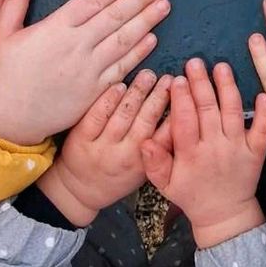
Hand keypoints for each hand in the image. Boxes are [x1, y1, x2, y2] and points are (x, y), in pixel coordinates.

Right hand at [0, 0, 169, 144]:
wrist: (7, 120)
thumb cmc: (3, 75)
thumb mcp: (2, 33)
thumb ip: (15, 1)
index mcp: (55, 29)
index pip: (93, 2)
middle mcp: (76, 47)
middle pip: (115, 17)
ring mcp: (88, 70)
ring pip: (123, 40)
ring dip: (147, 21)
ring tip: (164, 5)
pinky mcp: (94, 91)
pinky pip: (121, 68)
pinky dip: (139, 53)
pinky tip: (153, 38)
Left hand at [37, 70, 171, 225]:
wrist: (79, 191)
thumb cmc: (117, 177)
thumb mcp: (143, 170)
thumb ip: (159, 148)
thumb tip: (181, 116)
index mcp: (143, 164)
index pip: (166, 137)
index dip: (178, 115)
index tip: (186, 95)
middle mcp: (124, 156)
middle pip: (145, 121)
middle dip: (159, 97)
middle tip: (169, 79)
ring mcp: (101, 147)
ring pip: (123, 115)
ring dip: (138, 93)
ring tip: (148, 75)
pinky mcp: (81, 139)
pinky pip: (97, 115)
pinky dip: (110, 99)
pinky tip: (119, 85)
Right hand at [141, 59, 265, 248]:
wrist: (224, 215)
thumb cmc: (191, 194)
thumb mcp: (165, 184)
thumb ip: (154, 162)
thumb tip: (143, 141)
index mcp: (191, 155)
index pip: (185, 121)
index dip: (181, 100)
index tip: (178, 79)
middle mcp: (215, 148)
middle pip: (208, 111)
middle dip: (201, 85)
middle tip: (195, 63)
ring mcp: (238, 148)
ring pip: (233, 113)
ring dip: (228, 88)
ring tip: (221, 67)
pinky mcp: (256, 151)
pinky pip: (262, 130)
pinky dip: (264, 113)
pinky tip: (262, 94)